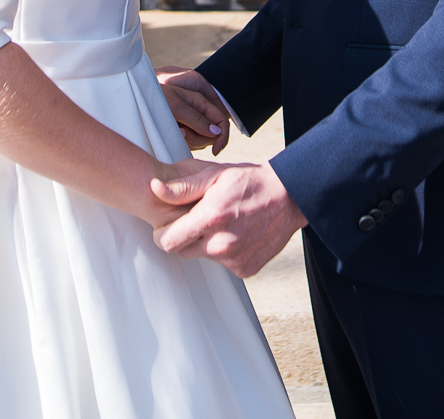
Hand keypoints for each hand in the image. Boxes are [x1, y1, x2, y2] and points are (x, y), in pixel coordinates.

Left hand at [153, 161, 306, 277]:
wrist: (288, 197)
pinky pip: (222, 264)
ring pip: (202, 257)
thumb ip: (183, 187)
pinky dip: (224, 252)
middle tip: (198, 219)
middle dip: (184, 236)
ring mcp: (235, 260)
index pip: (167, 242)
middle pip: (181, 251)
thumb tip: (154, 188)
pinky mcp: (245, 269)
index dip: (162, 233)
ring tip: (222, 223)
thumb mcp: (215, 175)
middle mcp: (222, 244)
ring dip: (205, 244)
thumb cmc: (249, 182)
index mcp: (211, 218)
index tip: (169, 224)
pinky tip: (236, 233)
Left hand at [156, 67, 229, 153]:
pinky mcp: (181, 128)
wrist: (136, 96)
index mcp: (200, 100)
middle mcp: (197, 111)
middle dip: (200, 138)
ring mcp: (189, 120)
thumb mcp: (176, 106)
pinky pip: (189, 141)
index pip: (221, 120)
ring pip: (200, 139)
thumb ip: (197, 118)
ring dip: (189, 140)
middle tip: (182, 134)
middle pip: (212, 133)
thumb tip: (216, 132)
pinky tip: (171, 133)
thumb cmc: (155, 96)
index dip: (222, 136)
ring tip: (175, 131)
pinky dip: (182, 141)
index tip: (215, 150)